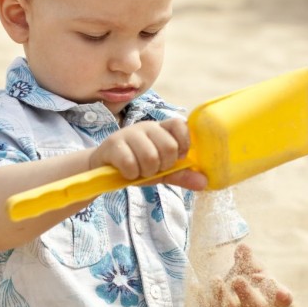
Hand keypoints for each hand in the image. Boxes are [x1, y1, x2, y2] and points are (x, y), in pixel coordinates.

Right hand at [88, 118, 206, 190]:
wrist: (102, 170)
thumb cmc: (137, 166)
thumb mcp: (162, 171)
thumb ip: (182, 174)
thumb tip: (204, 182)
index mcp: (161, 129)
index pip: (180, 124)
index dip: (183, 144)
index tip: (176, 159)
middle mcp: (146, 126)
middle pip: (168, 146)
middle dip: (163, 166)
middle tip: (154, 169)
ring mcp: (128, 133)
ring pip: (150, 156)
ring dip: (146, 172)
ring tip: (139, 171)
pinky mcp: (113, 144)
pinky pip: (130, 163)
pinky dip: (131, 174)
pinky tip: (127, 173)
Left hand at [208, 243, 292, 306]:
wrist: (228, 284)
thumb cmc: (247, 273)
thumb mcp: (249, 262)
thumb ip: (246, 256)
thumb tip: (242, 248)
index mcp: (270, 294)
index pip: (283, 298)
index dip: (282, 295)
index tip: (277, 288)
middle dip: (247, 294)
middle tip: (237, 280)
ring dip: (223, 297)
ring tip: (215, 280)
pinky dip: (202, 299)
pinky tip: (195, 287)